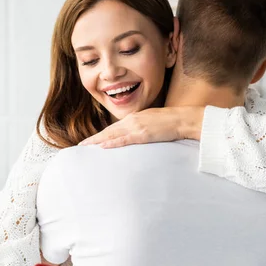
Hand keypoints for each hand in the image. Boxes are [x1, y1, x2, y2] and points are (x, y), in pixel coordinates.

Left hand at [79, 107, 204, 147]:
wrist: (184, 119)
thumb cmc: (172, 122)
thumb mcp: (154, 123)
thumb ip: (143, 128)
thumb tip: (137, 137)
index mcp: (135, 118)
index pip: (114, 128)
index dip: (101, 135)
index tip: (91, 142)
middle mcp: (132, 120)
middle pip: (109, 131)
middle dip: (94, 139)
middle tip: (81, 146)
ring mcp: (137, 126)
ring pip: (112, 135)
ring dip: (97, 141)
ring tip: (85, 148)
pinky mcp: (143, 134)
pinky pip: (124, 139)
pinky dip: (112, 143)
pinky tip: (102, 147)